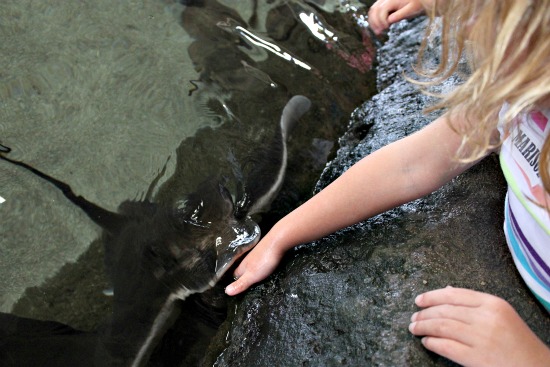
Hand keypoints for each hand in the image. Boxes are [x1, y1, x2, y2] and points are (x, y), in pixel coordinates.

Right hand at [224, 232, 284, 295]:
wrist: (276, 242)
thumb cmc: (263, 260)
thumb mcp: (251, 275)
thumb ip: (240, 283)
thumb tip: (226, 291)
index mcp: (242, 267)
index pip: (234, 276)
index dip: (234, 283)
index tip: (233, 290)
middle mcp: (246, 261)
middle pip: (241, 271)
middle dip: (241, 277)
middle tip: (242, 287)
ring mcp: (255, 257)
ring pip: (249, 266)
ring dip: (249, 272)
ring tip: (251, 280)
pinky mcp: (263, 254)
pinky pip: (258, 263)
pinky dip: (258, 267)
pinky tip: (261, 269)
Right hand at [367, 0, 425, 34]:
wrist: (417, 0)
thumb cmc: (416, 4)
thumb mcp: (411, 10)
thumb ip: (400, 15)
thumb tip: (389, 21)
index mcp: (392, 0)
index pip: (381, 10)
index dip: (381, 20)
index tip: (386, 28)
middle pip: (374, 10)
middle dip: (375, 22)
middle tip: (379, 33)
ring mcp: (383, 1)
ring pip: (372, 10)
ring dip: (373, 22)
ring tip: (378, 32)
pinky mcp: (383, 5)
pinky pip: (374, 11)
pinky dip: (374, 20)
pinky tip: (378, 28)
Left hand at [409, 286, 549, 366]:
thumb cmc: (517, 341)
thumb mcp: (501, 315)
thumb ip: (474, 303)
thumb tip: (445, 290)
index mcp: (493, 304)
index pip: (454, 294)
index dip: (432, 296)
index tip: (418, 300)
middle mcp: (486, 318)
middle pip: (445, 310)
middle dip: (424, 313)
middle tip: (414, 317)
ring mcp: (481, 339)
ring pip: (442, 326)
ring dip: (423, 326)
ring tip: (414, 328)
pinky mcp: (477, 358)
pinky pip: (446, 346)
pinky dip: (432, 342)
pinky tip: (426, 342)